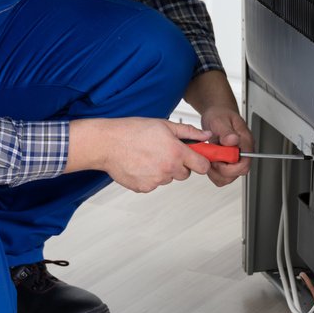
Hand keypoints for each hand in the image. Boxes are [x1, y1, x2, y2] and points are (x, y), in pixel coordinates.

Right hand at [69, 117, 210, 193]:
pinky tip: (140, 164)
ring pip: (168, 179)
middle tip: (165, 153)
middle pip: (185, 174)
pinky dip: (149, 177)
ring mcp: (156, 181)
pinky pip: (153, 184)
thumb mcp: (164, 125)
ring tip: (148, 156)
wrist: (107, 143)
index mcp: (176, 152)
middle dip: (179, 165)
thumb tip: (205, 136)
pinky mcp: (144, 188)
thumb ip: (188, 132)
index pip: (202, 166)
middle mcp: (168, 169)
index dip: (201, 162)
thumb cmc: (132, 131)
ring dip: (163, 170)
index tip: (197, 159)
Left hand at [185, 70, 253, 187]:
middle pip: (236, 174)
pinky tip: (209, 160)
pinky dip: (212, 172)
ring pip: (228, 177)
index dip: (229, 167)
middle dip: (220, 170)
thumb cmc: (220, 114)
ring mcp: (235, 158)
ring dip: (215, 172)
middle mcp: (242, 152)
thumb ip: (226, 132)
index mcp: (245, 142)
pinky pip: (221, 175)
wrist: (216, 114)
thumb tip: (232, 140)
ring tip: (209, 158)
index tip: (217, 159)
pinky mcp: (227, 162)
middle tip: (211, 158)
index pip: (243, 165)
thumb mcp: (220, 120)